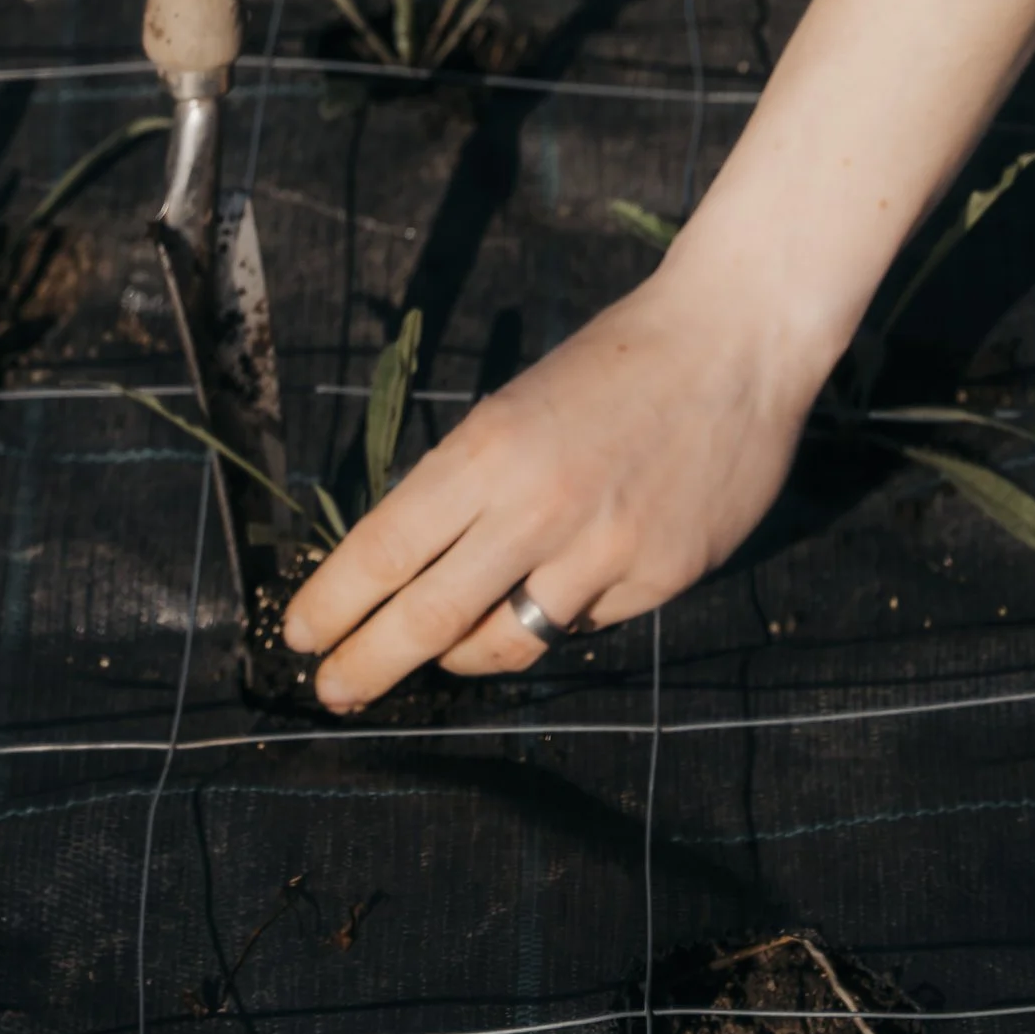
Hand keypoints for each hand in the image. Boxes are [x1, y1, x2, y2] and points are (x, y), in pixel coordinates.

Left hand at [284, 262, 820, 706]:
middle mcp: (538, 509)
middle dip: (368, 666)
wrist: (735, 340)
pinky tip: (570, 577)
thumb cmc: (615, 362)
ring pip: (505, 644)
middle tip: (331, 692)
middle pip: (428, 620)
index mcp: (490, 449)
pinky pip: (584, 623)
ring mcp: (603, 551)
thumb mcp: (517, 407)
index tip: (299, 635)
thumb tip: (412, 572)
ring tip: (444, 649)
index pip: (385, 549)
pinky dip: (560, 612)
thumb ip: (472, 489)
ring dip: (462, 653)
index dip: (333, 604)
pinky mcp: (658, 579)